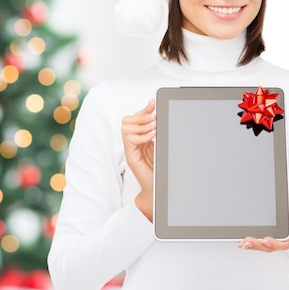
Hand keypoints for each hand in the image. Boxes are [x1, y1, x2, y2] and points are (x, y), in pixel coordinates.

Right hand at [121, 98, 155, 220]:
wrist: (158, 187)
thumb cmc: (160, 169)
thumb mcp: (161, 145)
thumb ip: (159, 132)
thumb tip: (162, 116)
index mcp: (140, 138)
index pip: (135, 117)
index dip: (144, 109)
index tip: (153, 102)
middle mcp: (133, 142)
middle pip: (126, 120)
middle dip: (141, 115)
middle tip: (154, 118)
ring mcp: (131, 150)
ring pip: (126, 127)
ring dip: (141, 125)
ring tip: (154, 128)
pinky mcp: (131, 157)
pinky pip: (129, 139)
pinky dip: (141, 135)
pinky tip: (151, 137)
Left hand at [237, 194, 288, 251]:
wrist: (281, 203)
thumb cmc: (288, 206)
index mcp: (288, 233)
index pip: (283, 243)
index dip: (274, 244)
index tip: (266, 240)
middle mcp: (278, 237)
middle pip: (269, 246)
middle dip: (258, 245)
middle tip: (249, 241)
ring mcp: (268, 236)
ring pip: (260, 245)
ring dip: (251, 245)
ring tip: (243, 242)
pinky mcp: (260, 234)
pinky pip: (254, 240)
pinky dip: (246, 241)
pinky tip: (240, 240)